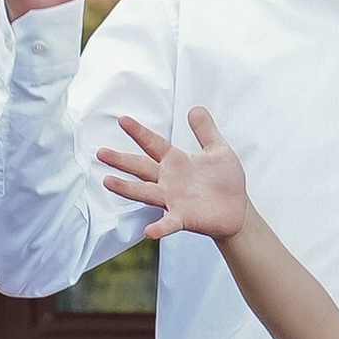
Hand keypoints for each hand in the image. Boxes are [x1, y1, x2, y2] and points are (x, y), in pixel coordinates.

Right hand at [95, 106, 248, 244]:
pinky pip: (168, 223)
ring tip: (108, 182)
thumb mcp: (218, 149)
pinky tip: (149, 231)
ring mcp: (173, 199)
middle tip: (100, 152)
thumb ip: (205, 130)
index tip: (122, 120)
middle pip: (141, 167)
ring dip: (127, 188)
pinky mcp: (183, 217)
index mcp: (176, 162)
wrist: (237, 209)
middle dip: (121, 159)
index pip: (153, 143)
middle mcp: (169, 180)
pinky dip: (159, 227)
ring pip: (145, 192)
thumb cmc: (225, 181)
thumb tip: (196, 108)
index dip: (139, 132)